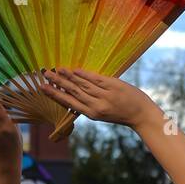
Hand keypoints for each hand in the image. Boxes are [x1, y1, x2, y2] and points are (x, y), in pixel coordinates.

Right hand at [40, 68, 160, 130]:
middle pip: (73, 91)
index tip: (43, 88)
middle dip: (57, 82)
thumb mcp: (103, 114)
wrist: (142, 114)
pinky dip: (83, 73)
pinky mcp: (113, 86)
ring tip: (56, 69)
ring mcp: (104, 95)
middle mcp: (96, 105)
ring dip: (68, 76)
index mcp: (92, 114)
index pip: (69, 102)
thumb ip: (90, 105)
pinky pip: (95, 78)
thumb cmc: (122, 113)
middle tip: (45, 74)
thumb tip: (75, 93)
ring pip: (82, 84)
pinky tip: (74, 69)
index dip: (55, 94)